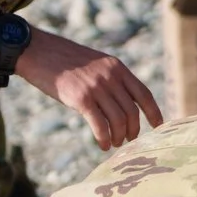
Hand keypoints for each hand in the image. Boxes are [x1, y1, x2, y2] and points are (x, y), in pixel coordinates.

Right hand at [16, 27, 164, 149]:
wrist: (37, 51)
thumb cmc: (63, 61)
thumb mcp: (95, 63)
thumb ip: (110, 79)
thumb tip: (121, 104)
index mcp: (117, 67)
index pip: (144, 94)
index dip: (154, 113)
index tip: (159, 127)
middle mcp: (111, 76)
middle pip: (132, 112)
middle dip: (133, 130)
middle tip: (127, 140)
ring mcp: (96, 87)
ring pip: (118, 120)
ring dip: (118, 137)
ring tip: (113, 143)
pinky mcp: (80, 98)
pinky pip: (100, 125)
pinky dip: (104, 139)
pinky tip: (102, 145)